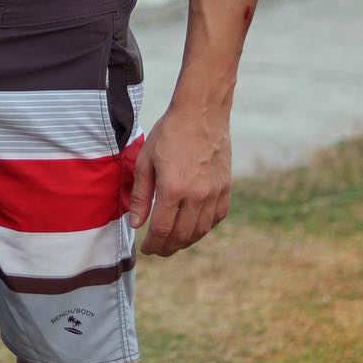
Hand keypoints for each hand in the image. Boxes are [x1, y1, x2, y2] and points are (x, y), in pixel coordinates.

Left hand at [128, 102, 231, 255]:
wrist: (201, 113)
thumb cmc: (169, 133)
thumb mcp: (145, 160)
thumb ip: (141, 195)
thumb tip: (136, 224)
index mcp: (173, 188)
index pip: (162, 229)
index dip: (153, 244)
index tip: (146, 249)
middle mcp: (197, 194)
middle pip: (182, 235)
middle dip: (168, 247)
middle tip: (158, 249)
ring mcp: (214, 192)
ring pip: (201, 230)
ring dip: (186, 241)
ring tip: (173, 242)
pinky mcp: (225, 187)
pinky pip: (217, 217)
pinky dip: (204, 227)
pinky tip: (193, 227)